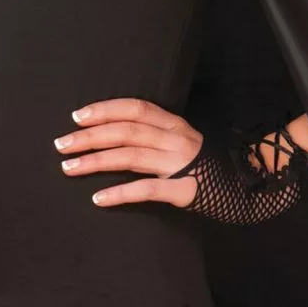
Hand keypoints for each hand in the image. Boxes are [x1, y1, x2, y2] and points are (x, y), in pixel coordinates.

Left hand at [54, 99, 204, 207]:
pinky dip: (120, 193)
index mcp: (174, 124)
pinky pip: (145, 190)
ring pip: (130, 157)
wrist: (245, 188)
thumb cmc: (206, 165)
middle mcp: (175, 139)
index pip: (135, 109)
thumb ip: (155, 136)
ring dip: (95, 161)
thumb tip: (112, 134)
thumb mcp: (182, 142)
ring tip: (69, 167)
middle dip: (90, 136)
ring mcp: (179, 164)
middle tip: (61, 144)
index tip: (77, 117)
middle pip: (126, 132)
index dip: (105, 110)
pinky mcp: (182, 190)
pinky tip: (98, 198)